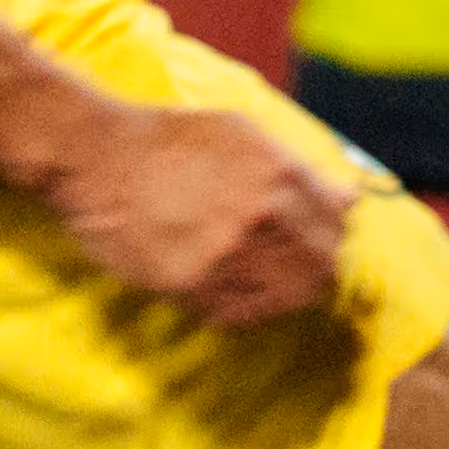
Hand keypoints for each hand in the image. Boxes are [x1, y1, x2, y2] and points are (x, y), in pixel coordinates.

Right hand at [32, 96, 359, 328]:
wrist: (99, 156)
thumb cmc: (170, 139)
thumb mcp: (246, 135)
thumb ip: (299, 170)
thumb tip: (349, 199)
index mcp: (283, 176)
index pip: (338, 226)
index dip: (334, 240)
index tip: (321, 246)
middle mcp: (264, 217)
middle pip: (321, 268)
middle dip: (316, 274)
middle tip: (298, 276)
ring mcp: (226, 253)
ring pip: (284, 297)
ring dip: (281, 298)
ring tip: (264, 288)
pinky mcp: (187, 283)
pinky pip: (234, 313)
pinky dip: (240, 311)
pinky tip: (231, 296)